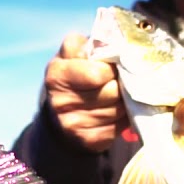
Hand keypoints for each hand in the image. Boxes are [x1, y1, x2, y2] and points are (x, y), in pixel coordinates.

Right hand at [44, 33, 125, 151]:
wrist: (61, 107)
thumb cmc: (76, 70)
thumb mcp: (75, 50)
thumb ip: (92, 43)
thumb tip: (120, 47)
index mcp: (56, 74)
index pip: (98, 73)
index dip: (112, 68)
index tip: (114, 65)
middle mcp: (60, 101)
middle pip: (112, 92)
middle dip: (123, 84)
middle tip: (123, 79)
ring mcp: (73, 124)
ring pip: (119, 110)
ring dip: (127, 101)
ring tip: (122, 94)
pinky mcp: (88, 140)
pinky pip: (119, 128)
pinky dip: (124, 118)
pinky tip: (119, 110)